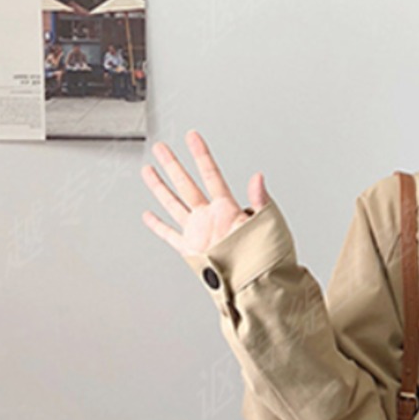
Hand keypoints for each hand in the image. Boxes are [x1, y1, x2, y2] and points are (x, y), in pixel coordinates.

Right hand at [140, 130, 269, 256]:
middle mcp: (210, 216)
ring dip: (160, 187)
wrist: (257, 282)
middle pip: (186, 184)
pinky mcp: (190, 249)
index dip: (201, 155)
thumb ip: (260, 200)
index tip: (192, 137)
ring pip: (173, 203)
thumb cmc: (268, 255)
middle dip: (173, 165)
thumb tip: (258, 177)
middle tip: (162, 148)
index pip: (210, 174)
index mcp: (227, 208)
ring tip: (149, 170)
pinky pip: (170, 234)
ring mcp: (198, 232)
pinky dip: (158, 226)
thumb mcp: (269, 223)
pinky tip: (149, 215)